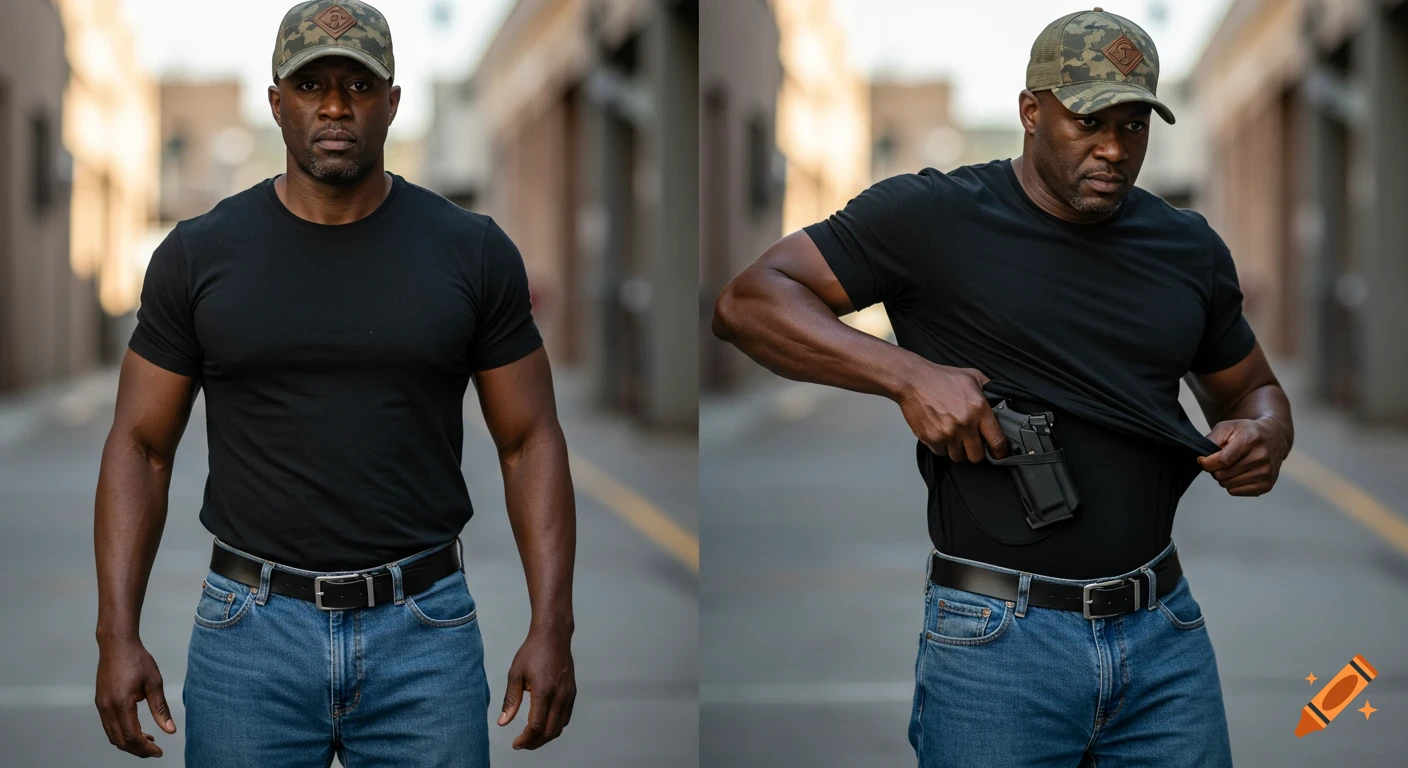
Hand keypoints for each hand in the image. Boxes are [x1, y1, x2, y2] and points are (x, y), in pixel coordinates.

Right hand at [95, 637, 175, 757]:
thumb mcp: (154, 683)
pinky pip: (109, 726)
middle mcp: (107, 708)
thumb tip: (170, 730)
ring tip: (148, 740)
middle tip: (154, 750)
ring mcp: (101, 706)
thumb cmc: (137, 660)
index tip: (159, 752)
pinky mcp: (100, 702)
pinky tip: (136, 729)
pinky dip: (121, 733)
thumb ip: (161, 709)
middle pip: (120, 741)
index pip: (132, 736)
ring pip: (112, 736)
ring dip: (129, 742)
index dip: (145, 748)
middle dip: (137, 749)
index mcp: (121, 704)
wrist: (117, 644)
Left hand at [497, 627, 575, 749]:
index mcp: (543, 691)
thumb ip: (510, 700)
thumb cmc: (533, 651)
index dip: (525, 739)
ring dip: (546, 736)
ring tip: (531, 737)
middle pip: (550, 731)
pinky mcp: (572, 692)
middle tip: (522, 744)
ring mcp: (568, 694)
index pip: (536, 726)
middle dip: (535, 742)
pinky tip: (544, 724)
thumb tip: (503, 722)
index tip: (516, 743)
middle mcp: (559, 695)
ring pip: (560, 726)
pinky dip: (555, 726)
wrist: (553, 635)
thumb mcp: (515, 674)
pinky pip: (566, 717)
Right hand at [896, 363, 1006, 461]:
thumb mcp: (972, 377)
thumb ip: (989, 391)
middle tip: (970, 443)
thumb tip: (1000, 402)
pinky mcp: (932, 439)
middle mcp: (965, 424)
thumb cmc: (940, 378)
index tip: (998, 453)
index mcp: (979, 409)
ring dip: (957, 450)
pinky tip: (940, 433)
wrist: (914, 380)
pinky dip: (941, 447)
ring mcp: (947, 433)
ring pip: (958, 457)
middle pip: (977, 456)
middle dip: (975, 451)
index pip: (997, 440)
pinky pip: (941, 453)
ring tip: (953, 436)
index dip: (1000, 451)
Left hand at [1197, 417, 1290, 495]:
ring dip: (1224, 477)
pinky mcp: (1266, 485)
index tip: (1202, 460)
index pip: (1222, 461)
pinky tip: (1240, 473)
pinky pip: (1236, 492)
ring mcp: (1266, 473)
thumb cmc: (1246, 432)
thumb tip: (1202, 459)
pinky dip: (1232, 484)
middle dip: (1215, 469)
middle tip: (1221, 461)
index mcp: (1251, 440)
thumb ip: (1211, 440)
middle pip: (1223, 475)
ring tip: (1232, 465)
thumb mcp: (1227, 427)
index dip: (1207, 463)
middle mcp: (1261, 457)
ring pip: (1228, 485)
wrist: (1274, 438)